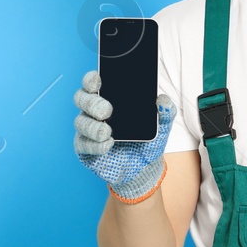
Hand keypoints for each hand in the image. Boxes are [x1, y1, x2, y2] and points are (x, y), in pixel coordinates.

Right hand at [73, 70, 175, 200]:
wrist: (144, 167)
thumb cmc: (147, 140)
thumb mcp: (161, 126)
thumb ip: (166, 111)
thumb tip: (163, 101)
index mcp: (109, 98)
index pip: (93, 83)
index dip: (91, 79)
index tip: (98, 80)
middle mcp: (94, 111)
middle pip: (81, 99)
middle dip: (92, 103)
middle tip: (107, 111)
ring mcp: (88, 130)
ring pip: (80, 122)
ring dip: (93, 126)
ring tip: (107, 132)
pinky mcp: (85, 149)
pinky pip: (83, 144)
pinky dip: (94, 145)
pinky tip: (107, 145)